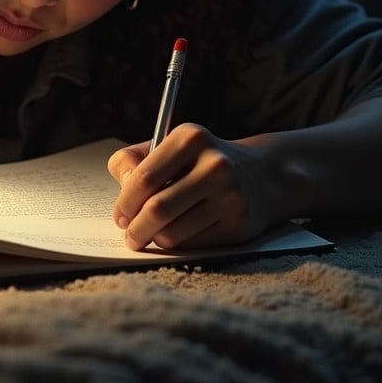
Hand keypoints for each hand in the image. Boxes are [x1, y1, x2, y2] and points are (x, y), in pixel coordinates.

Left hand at [108, 123, 276, 249]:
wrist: (261, 175)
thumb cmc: (201, 162)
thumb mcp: (170, 147)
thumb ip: (135, 161)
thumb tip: (122, 189)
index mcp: (190, 138)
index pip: (143, 178)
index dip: (124, 202)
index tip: (120, 215)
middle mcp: (214, 164)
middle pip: (156, 209)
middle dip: (135, 229)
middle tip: (130, 236)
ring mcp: (230, 195)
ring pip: (173, 232)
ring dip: (155, 239)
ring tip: (153, 234)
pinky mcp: (240, 223)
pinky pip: (193, 245)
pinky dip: (179, 243)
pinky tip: (181, 233)